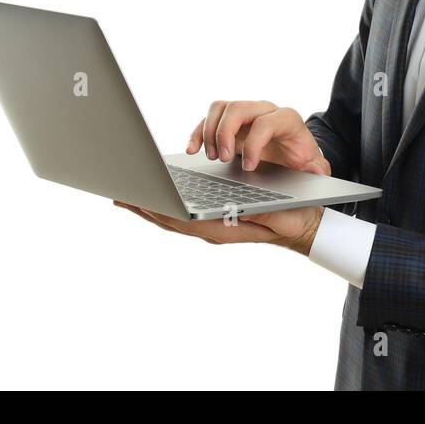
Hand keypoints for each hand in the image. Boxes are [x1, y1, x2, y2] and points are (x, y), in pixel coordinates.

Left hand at [113, 199, 322, 255]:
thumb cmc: (292, 217)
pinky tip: (158, 200)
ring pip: (175, 218)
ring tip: (129, 198)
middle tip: (118, 195)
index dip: (155, 208)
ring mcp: (214, 226)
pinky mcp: (217, 221)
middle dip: (144, 207)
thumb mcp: (275, 212)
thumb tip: (225, 209)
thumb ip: (251, 212)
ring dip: (152, 209)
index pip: (180, 220)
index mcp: (223, 227)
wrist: (306, 228)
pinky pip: (185, 217)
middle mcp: (214, 228)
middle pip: (170, 219)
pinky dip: (166, 208)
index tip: (133, 198)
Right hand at [185, 100, 330, 175]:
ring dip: (210, 131)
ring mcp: (245, 114)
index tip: (249, 167)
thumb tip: (316, 170)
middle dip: (226, 133)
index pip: (266, 122)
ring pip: (220, 107)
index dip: (254, 144)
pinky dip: (198, 132)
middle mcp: (264, 110)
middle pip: (238, 107)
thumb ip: (317, 170)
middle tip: (223, 159)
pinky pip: (208, 118)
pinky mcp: (229, 123)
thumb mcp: (314, 168)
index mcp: (287, 120)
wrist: (295, 157)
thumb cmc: (303, 161)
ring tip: (212, 157)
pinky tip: (193, 150)